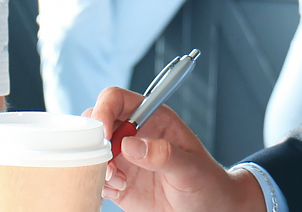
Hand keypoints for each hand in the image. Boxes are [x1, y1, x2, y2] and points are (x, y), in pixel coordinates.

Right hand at [86, 87, 264, 211]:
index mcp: (153, 118)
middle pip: (96, 122)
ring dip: (96, 166)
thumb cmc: (208, 183)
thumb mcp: (191, 168)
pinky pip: (96, 177)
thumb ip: (164, 154)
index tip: (104, 135)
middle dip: (94, 141)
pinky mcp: (120, 182)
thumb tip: (130, 143)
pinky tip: (118, 191)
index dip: (104, 111)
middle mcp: (134, 134)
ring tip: (119, 182)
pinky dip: (98, 184)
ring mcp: (125, 158)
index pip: (117, 99)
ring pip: (91, 151)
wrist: (210, 210)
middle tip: (109, 164)